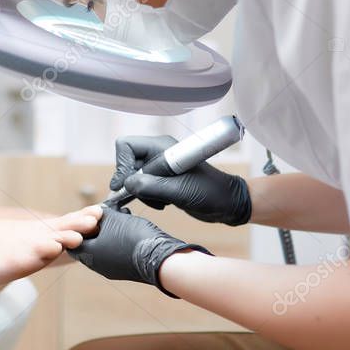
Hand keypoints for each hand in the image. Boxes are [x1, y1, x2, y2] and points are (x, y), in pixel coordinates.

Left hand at [67, 205, 210, 297]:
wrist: (161, 259)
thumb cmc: (134, 238)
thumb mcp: (113, 219)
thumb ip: (101, 214)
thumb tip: (97, 212)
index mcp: (89, 255)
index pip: (73, 240)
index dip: (79, 224)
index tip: (88, 214)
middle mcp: (98, 265)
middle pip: (90, 241)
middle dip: (97, 225)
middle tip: (106, 213)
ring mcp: (113, 269)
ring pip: (105, 245)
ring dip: (111, 230)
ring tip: (122, 216)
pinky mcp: (128, 269)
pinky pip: (118, 251)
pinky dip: (121, 238)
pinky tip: (131, 225)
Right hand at [110, 135, 251, 225]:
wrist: (228, 203)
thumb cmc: (211, 193)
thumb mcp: (179, 191)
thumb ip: (150, 186)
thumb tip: (126, 184)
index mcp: (163, 147)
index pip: (127, 146)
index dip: (121, 165)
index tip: (124, 186)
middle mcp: (159, 153)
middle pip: (127, 162)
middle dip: (131, 182)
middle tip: (142, 196)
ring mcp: (161, 167)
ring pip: (133, 177)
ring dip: (141, 192)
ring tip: (160, 202)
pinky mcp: (163, 180)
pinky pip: (143, 186)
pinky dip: (147, 197)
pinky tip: (163, 204)